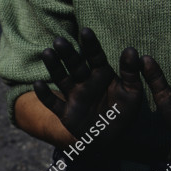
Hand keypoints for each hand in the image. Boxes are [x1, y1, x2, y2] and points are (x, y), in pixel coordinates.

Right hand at [33, 28, 142, 144]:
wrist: (115, 139)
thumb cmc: (125, 113)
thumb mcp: (132, 92)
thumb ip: (131, 72)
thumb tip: (131, 50)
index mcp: (102, 74)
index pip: (95, 56)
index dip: (90, 44)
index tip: (85, 30)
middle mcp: (86, 82)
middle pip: (75, 64)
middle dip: (68, 53)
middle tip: (59, 41)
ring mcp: (74, 96)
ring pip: (62, 79)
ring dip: (54, 67)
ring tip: (47, 53)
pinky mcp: (66, 113)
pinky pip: (54, 104)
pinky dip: (45, 95)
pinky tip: (38, 84)